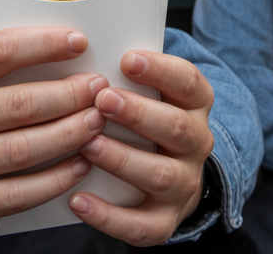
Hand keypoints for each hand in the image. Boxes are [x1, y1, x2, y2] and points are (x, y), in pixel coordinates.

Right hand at [0, 27, 109, 249]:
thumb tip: (27, 29)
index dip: (42, 44)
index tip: (78, 40)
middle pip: (19, 104)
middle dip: (69, 93)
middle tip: (99, 85)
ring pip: (23, 149)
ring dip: (69, 134)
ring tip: (97, 120)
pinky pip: (18, 193)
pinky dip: (55, 180)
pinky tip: (79, 165)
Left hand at [69, 51, 214, 246]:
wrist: (168, 180)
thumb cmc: (142, 121)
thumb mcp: (146, 93)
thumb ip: (123, 76)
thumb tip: (77, 48)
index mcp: (194, 105)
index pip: (188, 82)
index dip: (161, 70)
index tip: (127, 59)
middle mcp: (195, 144)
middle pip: (175, 127)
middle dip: (137, 113)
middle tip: (101, 99)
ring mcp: (183, 185)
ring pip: (159, 174)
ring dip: (122, 158)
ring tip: (87, 145)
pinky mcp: (164, 221)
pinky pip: (140, 225)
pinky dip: (108, 216)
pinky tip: (76, 199)